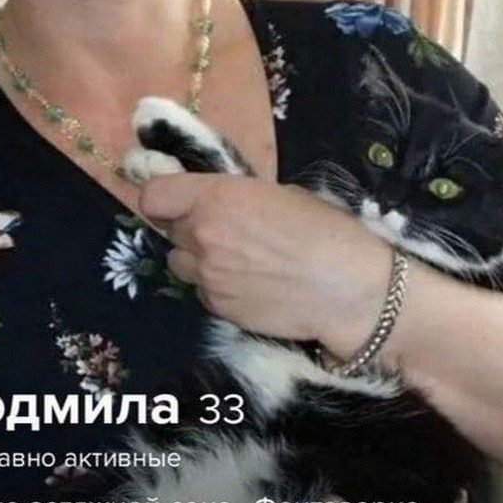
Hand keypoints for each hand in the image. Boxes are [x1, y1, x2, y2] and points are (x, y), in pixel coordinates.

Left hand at [139, 172, 391, 351]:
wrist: (348, 289)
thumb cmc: (326, 230)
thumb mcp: (281, 194)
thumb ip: (237, 197)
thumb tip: (219, 203)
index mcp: (217, 197)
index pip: (153, 196)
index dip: (164, 198)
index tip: (178, 202)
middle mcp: (202, 235)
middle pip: (168, 229)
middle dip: (188, 228)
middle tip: (221, 231)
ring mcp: (207, 276)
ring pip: (180, 264)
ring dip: (197, 259)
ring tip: (234, 262)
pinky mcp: (217, 308)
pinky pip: (201, 291)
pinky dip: (216, 287)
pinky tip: (248, 286)